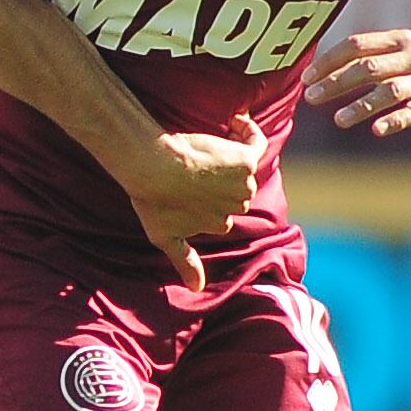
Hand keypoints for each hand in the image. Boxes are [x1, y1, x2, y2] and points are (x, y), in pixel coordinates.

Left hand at [123, 115, 263, 291]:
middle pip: (236, 190)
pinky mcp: (245, 161)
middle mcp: (236, 205)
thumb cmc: (154, 200)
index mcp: (218, 223)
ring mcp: (242, 184)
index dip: (206, 196)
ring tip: (209, 147)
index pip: (222, 210)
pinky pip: (256, 143)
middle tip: (198, 165)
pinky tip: (237, 122)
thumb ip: (185, 262)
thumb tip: (196, 289)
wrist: (155, 167)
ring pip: (245, 170)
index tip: (190, 185)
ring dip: (232, 158)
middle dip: (220, 179)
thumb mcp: (165, 236)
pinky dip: (249, 132)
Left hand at [302, 27, 410, 137]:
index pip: (357, 45)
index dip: (329, 61)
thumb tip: (320, 72)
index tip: (306, 79)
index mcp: (399, 40)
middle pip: (369, 67)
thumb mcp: (401, 56)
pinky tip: (376, 131)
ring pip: (390, 91)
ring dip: (361, 105)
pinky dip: (395, 121)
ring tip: (338, 120)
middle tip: (311, 98)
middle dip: (337, 82)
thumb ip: (368, 59)